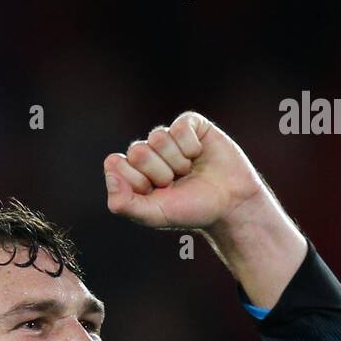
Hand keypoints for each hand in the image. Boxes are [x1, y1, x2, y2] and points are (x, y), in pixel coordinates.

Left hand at [103, 110, 263, 231]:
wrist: (229, 204)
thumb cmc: (191, 211)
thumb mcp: (154, 215)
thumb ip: (124, 203)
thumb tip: (110, 169)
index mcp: (133, 174)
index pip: (115, 164)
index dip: (136, 181)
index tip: (155, 194)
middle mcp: (148, 153)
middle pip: (137, 150)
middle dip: (159, 173)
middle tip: (175, 183)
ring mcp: (169, 138)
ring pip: (158, 137)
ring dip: (177, 161)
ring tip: (188, 171)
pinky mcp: (190, 125)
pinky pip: (180, 126)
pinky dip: (191, 146)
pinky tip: (199, 155)